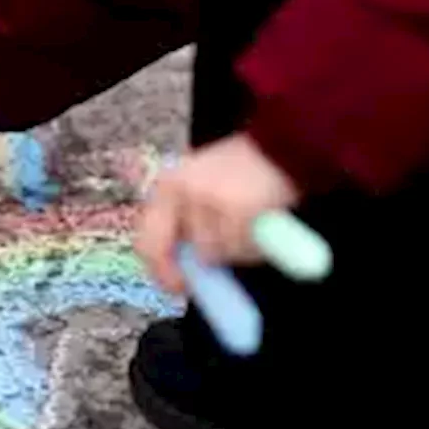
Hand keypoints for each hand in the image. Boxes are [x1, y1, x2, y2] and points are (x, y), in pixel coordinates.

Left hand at [133, 133, 298, 292]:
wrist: (282, 141)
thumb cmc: (241, 169)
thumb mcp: (200, 186)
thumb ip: (185, 221)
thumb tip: (184, 271)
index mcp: (167, 186)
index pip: (147, 241)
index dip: (160, 272)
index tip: (176, 287)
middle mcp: (181, 192)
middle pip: (177, 253)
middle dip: (193, 271)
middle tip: (210, 277)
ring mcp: (207, 201)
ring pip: (212, 255)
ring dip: (232, 252)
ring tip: (246, 227)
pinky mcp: (236, 210)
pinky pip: (239, 250)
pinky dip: (252, 247)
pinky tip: (260, 224)